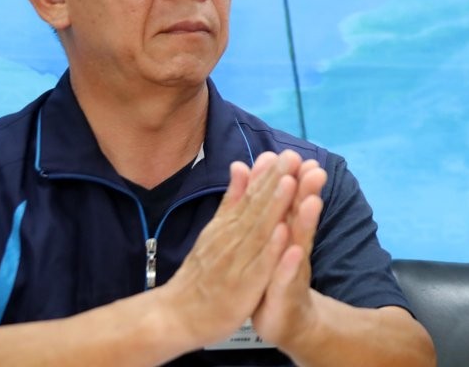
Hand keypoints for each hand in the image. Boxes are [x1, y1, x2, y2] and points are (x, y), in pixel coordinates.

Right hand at [156, 151, 298, 346]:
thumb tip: (240, 165)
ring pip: (258, 230)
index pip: (250, 197)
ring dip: (274, 207)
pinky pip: (257, 266)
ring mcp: (236, 262)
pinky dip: (269, 249)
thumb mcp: (215, 230)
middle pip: (256, 207)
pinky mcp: (241, 286)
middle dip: (276, 181)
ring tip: (291, 183)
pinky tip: (283, 232)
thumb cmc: (201, 272)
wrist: (176, 315)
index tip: (286, 152)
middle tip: (293, 156)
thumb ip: (232, 199)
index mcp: (228, 226)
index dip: (269, 174)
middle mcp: (232, 239)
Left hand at [251, 157, 327, 349]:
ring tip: (312, 200)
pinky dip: (291, 264)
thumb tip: (267, 173)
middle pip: (300, 216)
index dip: (291, 179)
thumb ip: (270, 206)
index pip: (288, 202)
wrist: (284, 318)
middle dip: (307, 192)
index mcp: (284, 232)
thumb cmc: (274, 274)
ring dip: (306, 221)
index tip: (293, 154)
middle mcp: (293, 247)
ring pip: (300, 242)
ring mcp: (293, 270)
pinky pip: (289, 278)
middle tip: (315, 169)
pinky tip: (294, 251)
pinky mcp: (287, 294)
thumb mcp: (271, 238)